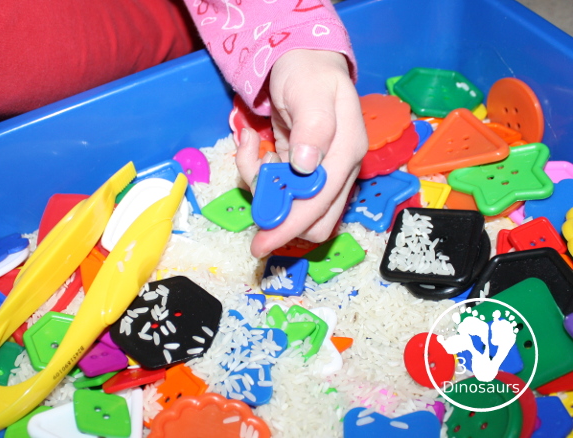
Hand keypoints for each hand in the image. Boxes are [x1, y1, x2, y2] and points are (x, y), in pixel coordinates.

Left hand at [236, 49, 367, 257]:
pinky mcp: (302, 172)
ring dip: (265, 190)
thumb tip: (306, 166)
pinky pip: (280, 190)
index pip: (321, 203)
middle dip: (278, 215)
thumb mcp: (311, 91)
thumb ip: (314, 126)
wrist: (304, 63)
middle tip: (254, 185)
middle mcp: (338, 170)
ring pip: (293, 208)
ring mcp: (320, 173)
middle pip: (314, 220)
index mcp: (347, 153)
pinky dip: (260, 175)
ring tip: (253, 152)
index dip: (291, 225)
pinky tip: (255, 146)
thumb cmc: (309, 73)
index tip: (261, 242)